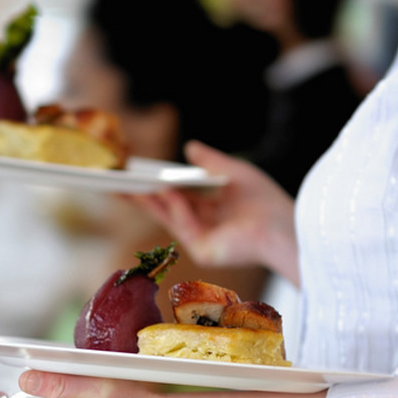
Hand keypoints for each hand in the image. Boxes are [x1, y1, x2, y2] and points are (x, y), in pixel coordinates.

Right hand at [128, 140, 298, 282]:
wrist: (283, 228)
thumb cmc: (265, 201)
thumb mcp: (234, 172)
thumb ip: (210, 161)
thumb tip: (189, 146)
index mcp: (212, 207)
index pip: (177, 195)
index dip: (156, 184)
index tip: (135, 173)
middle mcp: (204, 224)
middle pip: (165, 208)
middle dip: (140, 195)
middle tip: (115, 182)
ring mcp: (201, 239)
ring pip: (168, 217)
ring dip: (148, 200)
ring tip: (128, 182)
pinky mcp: (203, 251)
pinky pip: (183, 225)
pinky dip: (173, 206)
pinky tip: (163, 189)